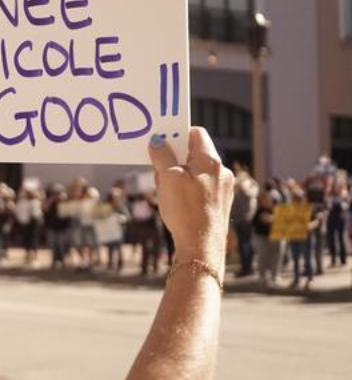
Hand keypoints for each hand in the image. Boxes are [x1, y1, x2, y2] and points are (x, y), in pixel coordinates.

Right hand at [148, 128, 233, 270]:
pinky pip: (200, 186)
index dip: (177, 134)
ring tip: (166, 191)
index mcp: (211, 161)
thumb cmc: (185, 210)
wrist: (201, 246)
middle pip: (194, 153)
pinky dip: (186, 188)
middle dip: (174, 158)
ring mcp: (223, 188)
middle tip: (159, 171)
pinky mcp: (219, 203)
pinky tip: (176, 202)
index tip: (162, 142)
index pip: (196, 133)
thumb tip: (157, 141)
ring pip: (196, 171)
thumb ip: (162, 156)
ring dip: (178, 175)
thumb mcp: (168, 178)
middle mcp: (221, 172)